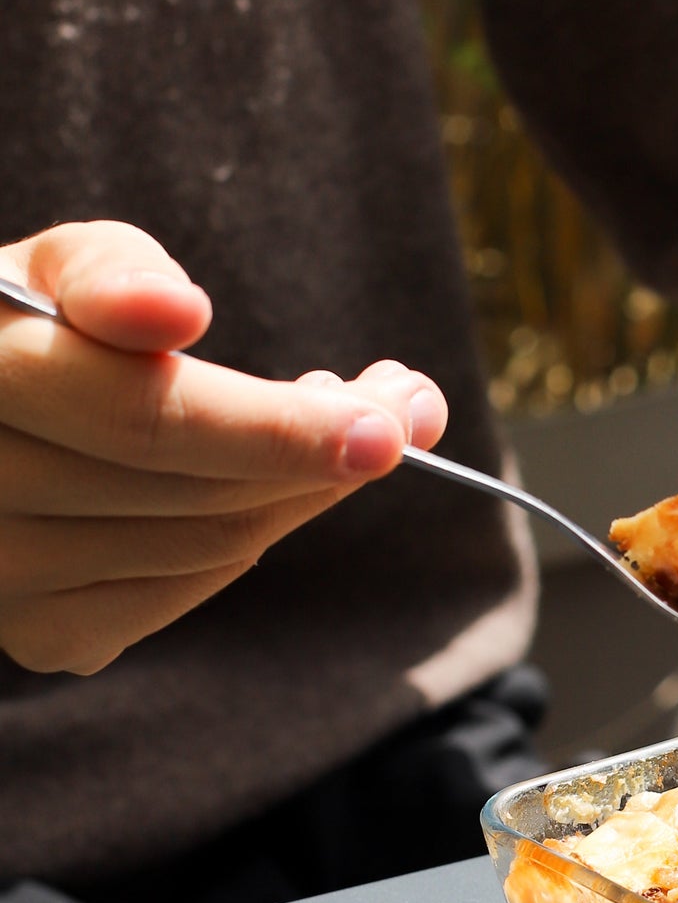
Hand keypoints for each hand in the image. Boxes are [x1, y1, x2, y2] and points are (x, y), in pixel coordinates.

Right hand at [0, 222, 447, 676]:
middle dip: (325, 453)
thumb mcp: (56, 268)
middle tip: (412, 405)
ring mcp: (6, 582)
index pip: (147, 421)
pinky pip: (188, 590)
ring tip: (353, 426)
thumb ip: (111, 272)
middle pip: (197, 495)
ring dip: (305, 489)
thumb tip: (177, 313)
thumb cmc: (29, 326)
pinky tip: (279, 481)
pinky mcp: (45, 634)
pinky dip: (255, 535)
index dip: (279, 429)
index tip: (393, 422)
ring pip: (208, 547)